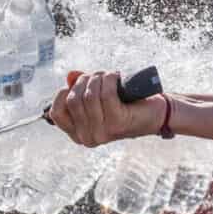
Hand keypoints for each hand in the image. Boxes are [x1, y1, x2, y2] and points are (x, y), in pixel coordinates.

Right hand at [48, 71, 166, 147]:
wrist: (156, 114)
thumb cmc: (126, 104)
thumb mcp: (99, 97)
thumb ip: (81, 89)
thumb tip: (70, 77)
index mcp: (78, 134)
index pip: (56, 112)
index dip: (64, 92)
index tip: (79, 84)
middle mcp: (87, 137)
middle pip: (73, 99)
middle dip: (84, 80)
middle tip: (99, 76)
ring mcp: (102, 132)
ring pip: (89, 95)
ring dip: (99, 78)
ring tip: (110, 76)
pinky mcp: (117, 122)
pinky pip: (106, 94)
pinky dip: (110, 79)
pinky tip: (116, 77)